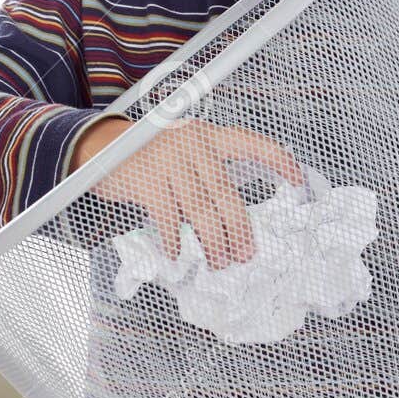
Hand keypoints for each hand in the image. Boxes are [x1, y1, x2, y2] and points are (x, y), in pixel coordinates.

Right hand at [77, 115, 303, 267]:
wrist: (100, 146)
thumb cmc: (149, 157)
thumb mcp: (183, 152)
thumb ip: (207, 175)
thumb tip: (231, 221)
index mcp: (209, 136)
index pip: (253, 145)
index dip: (279, 162)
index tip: (298, 180)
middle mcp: (194, 144)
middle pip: (226, 195)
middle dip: (239, 230)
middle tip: (245, 254)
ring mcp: (169, 161)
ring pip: (201, 211)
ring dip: (212, 243)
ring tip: (218, 261)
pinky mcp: (147, 179)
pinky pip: (169, 218)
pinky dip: (175, 241)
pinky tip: (178, 254)